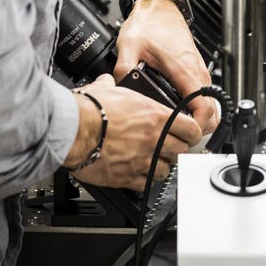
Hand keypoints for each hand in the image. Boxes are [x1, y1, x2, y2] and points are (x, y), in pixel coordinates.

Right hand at [65, 74, 202, 190]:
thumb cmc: (88, 110)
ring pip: (166, 170)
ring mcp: (142, 160)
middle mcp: (153, 139)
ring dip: (163, 165)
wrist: (73, 130)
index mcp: (155, 115)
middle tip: (171, 146)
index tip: (189, 133)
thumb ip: (112, 85)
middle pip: (182, 151)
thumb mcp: (106, 89)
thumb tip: (107, 81)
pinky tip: (140, 174)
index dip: (192, 132)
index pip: (191, 129)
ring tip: (155, 160)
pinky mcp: (127, 177)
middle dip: (178, 149)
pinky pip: (146, 184)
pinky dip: (145, 180)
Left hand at [113, 0, 216, 133]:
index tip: (183, 134)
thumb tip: (120, 90)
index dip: (196, 126)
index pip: (203, 107)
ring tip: (177, 126)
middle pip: (212, 111)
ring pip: (210, 104)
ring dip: (199, 119)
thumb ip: (123, 70)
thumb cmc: (149, 22)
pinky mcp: (195, 69)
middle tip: (177, 135)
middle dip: (199, 128)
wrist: (159, 5)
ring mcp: (198, 70)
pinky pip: (204, 95)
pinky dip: (197, 108)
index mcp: (183, 68)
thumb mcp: (129, 45)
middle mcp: (195, 71)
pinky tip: (179, 112)